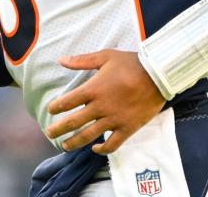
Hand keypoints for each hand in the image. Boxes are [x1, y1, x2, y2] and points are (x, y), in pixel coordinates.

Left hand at [46, 50, 165, 153]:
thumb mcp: (105, 56)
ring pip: (89, 136)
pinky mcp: (127, 128)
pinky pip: (112, 144)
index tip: (50, 110)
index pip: (68, 101)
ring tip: (65, 146)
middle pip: (74, 121)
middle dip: (59, 129)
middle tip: (49, 134)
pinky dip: (102, 150)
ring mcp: (114, 120)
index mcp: (93, 89)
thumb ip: (82, 60)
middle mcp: (101, 107)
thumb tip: (61, 60)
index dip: (56, 107)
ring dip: (75, 142)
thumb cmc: (131, 63)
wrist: (158, 75)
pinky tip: (95, 149)